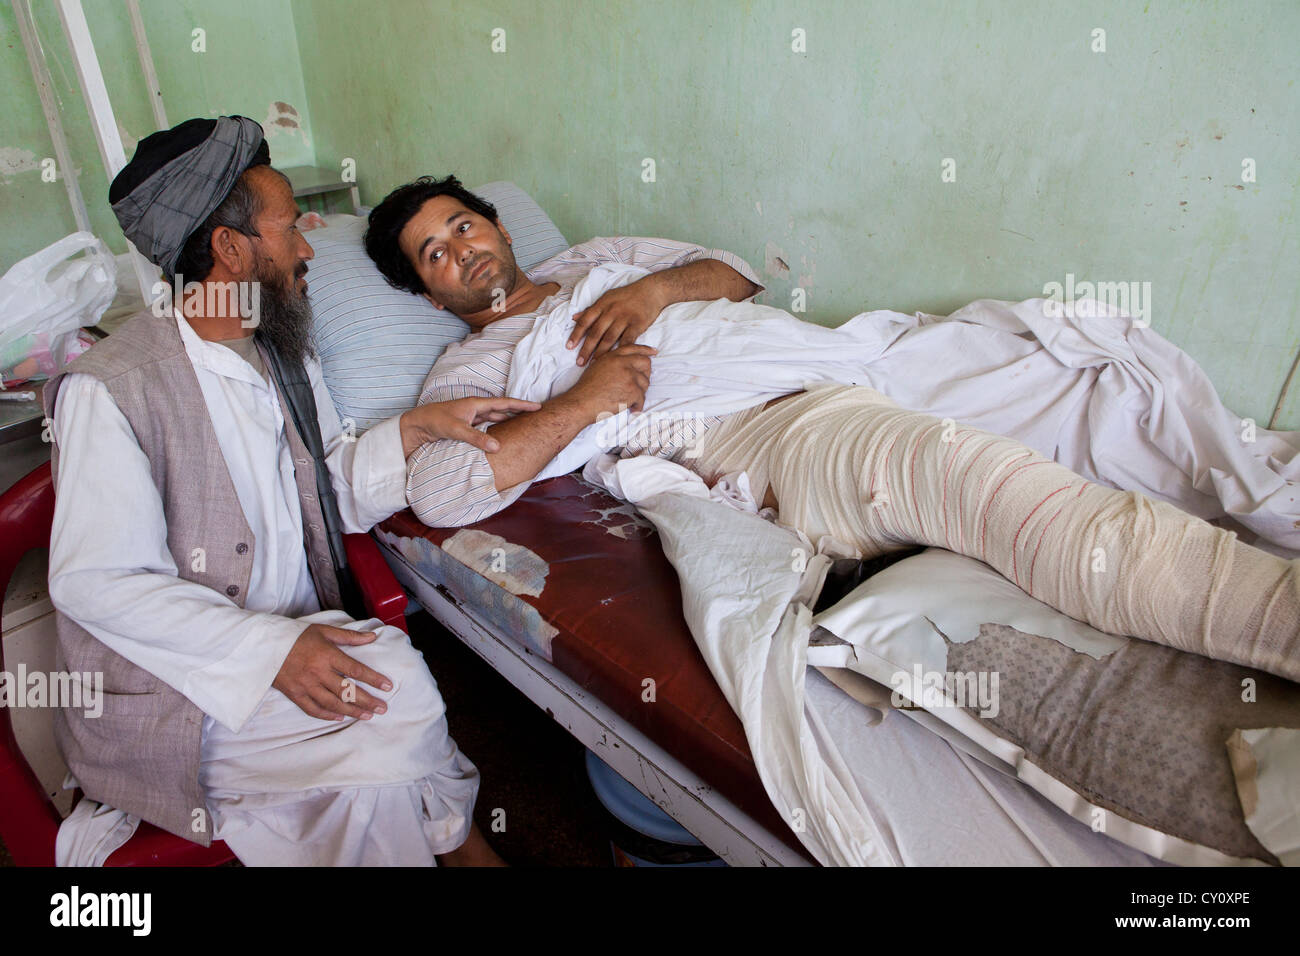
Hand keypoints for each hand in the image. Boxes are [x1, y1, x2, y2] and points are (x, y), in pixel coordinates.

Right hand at [272, 623, 393, 720]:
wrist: (265, 645)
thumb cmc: (297, 636)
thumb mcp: (323, 631)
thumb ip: (349, 636)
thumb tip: (372, 636)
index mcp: (327, 655)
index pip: (356, 670)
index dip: (374, 679)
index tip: (388, 686)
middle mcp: (318, 672)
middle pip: (347, 691)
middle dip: (367, 701)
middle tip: (382, 708)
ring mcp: (305, 685)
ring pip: (333, 703)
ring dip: (352, 711)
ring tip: (367, 716)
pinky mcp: (294, 694)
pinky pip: (313, 709)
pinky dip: (327, 715)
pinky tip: (340, 717)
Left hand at [401, 396, 540, 456]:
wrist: (416, 425)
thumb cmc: (435, 421)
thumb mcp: (456, 429)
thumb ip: (476, 438)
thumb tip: (497, 446)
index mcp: (476, 404)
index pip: (504, 403)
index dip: (521, 405)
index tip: (537, 406)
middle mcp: (475, 409)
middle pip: (502, 409)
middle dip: (519, 412)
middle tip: (536, 415)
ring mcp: (471, 417)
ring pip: (495, 418)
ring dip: (508, 420)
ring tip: (524, 424)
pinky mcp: (467, 426)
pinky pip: (487, 426)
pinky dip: (497, 428)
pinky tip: (502, 434)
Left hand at [568, 277, 666, 366]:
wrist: (651, 291)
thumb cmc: (627, 295)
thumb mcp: (607, 297)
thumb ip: (591, 309)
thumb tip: (574, 318)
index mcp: (602, 305)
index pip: (585, 321)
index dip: (576, 334)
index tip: (569, 347)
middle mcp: (611, 311)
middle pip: (596, 333)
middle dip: (586, 349)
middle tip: (580, 362)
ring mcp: (624, 318)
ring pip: (610, 338)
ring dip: (601, 353)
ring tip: (594, 364)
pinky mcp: (637, 324)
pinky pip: (628, 340)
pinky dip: (622, 350)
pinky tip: (616, 360)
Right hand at [569, 343, 656, 415]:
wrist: (581, 403)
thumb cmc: (586, 389)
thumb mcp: (597, 367)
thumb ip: (612, 362)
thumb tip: (624, 365)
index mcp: (613, 356)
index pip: (634, 348)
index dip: (645, 350)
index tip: (654, 352)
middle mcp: (623, 364)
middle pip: (646, 363)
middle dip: (646, 373)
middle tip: (640, 383)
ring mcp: (629, 377)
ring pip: (645, 383)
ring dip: (639, 393)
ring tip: (629, 399)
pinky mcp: (632, 391)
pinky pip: (642, 398)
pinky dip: (637, 405)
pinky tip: (631, 408)